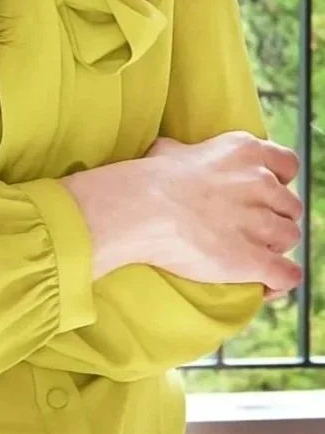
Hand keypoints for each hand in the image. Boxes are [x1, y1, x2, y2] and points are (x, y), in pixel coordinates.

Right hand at [62, 131, 303, 294]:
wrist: (142, 208)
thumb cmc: (151, 177)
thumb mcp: (173, 149)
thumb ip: (193, 153)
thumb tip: (182, 156)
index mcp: (245, 150)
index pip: (288, 164)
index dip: (280, 181)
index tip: (262, 193)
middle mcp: (260, 181)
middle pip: (290, 205)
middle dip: (274, 217)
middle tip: (249, 227)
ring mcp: (260, 220)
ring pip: (290, 237)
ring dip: (274, 247)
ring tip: (251, 253)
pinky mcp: (254, 258)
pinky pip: (287, 274)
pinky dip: (279, 281)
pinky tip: (265, 283)